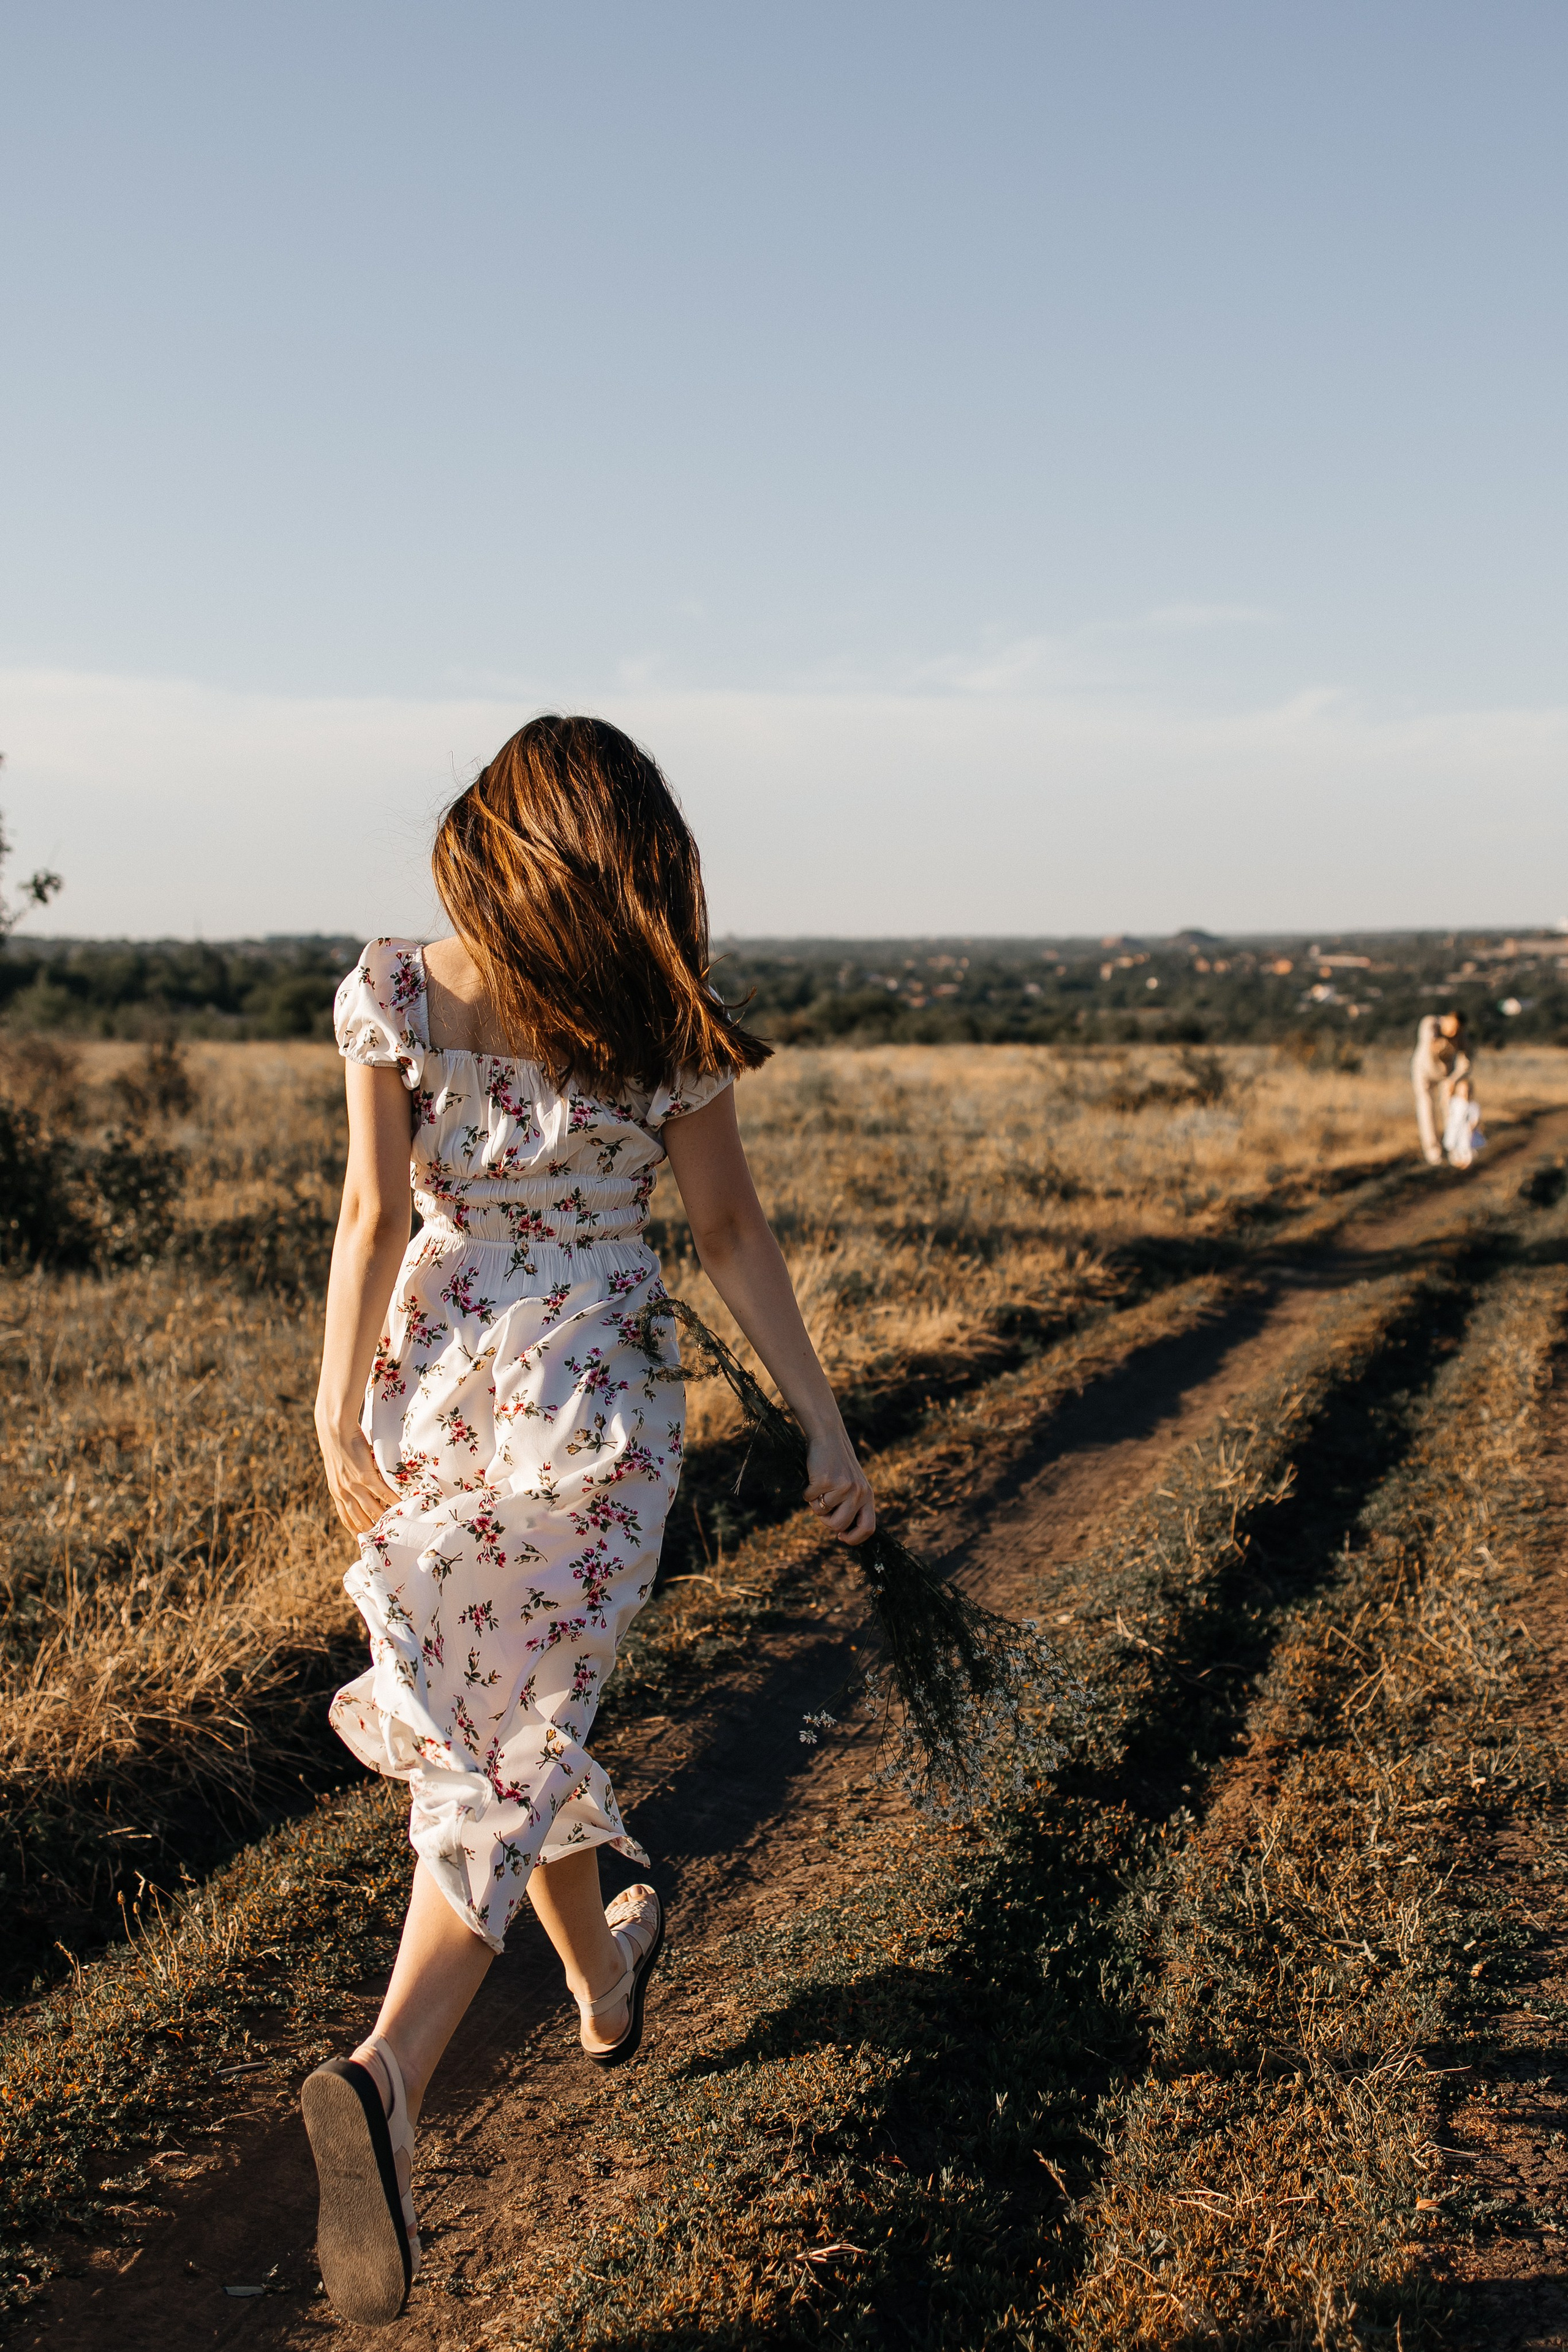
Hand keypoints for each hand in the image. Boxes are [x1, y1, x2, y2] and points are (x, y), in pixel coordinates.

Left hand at [316, 1412, 401, 1534]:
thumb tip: (364, 1487)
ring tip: (398, 1529)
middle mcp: (343, 1493)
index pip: (347, 1520)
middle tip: (387, 1543)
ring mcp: (354, 1485)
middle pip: (360, 1521)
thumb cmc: (339, 1444)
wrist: (334, 1428)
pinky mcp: (364, 1475)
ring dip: (385, 1521)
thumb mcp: (339, 1468)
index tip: (367, 1543)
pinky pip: (382, 1494)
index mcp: (336, 1492)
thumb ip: (349, 1481)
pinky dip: (393, 1503)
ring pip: (372, 1511)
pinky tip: (402, 1508)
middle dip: (373, 1533)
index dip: (357, 1533)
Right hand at [804, 1428, 875, 1545]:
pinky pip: (809, 1499)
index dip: (854, 1538)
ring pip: (822, 1513)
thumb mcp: (852, 1484)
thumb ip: (852, 1505)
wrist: (828, 1436)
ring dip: (815, 1503)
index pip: (868, 1528)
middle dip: (826, 1521)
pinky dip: (807, 1491)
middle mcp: (859, 1493)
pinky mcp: (826, 1481)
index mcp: (868, 1495)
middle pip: (839, 1525)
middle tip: (823, 1507)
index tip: (841, 1536)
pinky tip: (813, 1476)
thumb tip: (841, 1531)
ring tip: (820, 1485)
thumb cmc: (837, 1463)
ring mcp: (843, 1487)